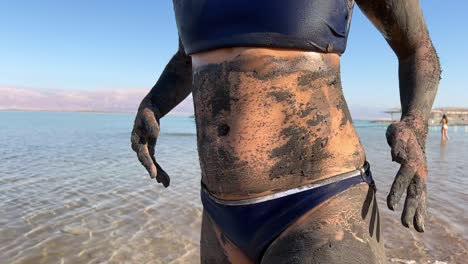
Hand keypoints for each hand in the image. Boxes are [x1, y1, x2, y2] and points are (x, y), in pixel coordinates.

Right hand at [131, 99, 169, 186]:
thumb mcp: (149, 115)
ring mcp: (143, 149)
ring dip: (158, 173)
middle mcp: (138, 146)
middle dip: (153, 171)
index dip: (148, 165)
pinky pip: (154, 161)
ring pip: (151, 163)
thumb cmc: (148, 112)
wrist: (147, 110)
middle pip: (146, 161)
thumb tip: (155, 136)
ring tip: (167, 184)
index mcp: (136, 139)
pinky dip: (159, 169)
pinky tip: (164, 179)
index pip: (143, 155)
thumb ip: (152, 124)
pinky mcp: (149, 149)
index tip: (153, 175)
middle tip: (161, 181)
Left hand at [385, 115, 427, 231]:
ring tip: (418, 230)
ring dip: (418, 214)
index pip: (403, 180)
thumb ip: (396, 144)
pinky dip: (420, 209)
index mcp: (411, 162)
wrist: (414, 130)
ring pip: (420, 198)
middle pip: (414, 193)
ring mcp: (421, 176)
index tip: (390, 206)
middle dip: (410, 210)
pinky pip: (421, 196)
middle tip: (405, 225)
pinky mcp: (420, 179)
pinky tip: (419, 221)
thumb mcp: (396, 133)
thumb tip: (395, 156)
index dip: (396, 192)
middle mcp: (419, 172)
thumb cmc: (401, 132)